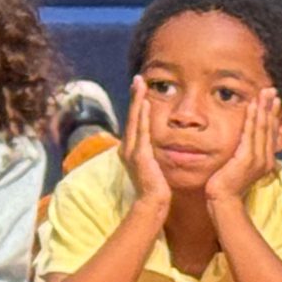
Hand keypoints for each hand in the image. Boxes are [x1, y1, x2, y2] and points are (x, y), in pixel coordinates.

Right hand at [121, 77, 169, 203]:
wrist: (152, 202)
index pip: (133, 122)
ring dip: (137, 100)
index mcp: (129, 149)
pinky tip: (146, 103)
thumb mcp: (152, 165)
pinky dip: (142, 116)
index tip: (140, 89)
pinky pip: (142, 131)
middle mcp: (126, 147)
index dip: (136, 104)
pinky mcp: (139, 155)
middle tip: (138, 79)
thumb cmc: (155, 187)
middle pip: (131, 116)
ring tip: (140, 84)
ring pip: (134, 120)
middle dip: (135, 96)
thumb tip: (155, 145)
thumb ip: (151, 153)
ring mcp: (130, 150)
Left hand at [205, 87, 281, 204]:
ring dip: (263, 108)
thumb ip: (242, 153)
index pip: (270, 133)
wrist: (222, 200)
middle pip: (269, 127)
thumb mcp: (237, 165)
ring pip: (262, 128)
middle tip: (271, 90)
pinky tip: (252, 106)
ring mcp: (258, 159)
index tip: (272, 99)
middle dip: (270, 107)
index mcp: (265, 160)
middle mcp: (266, 159)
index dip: (271, 115)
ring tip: (264, 93)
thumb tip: (241, 142)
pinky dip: (252, 119)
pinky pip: (251, 134)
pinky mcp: (247, 159)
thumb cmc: (225, 184)